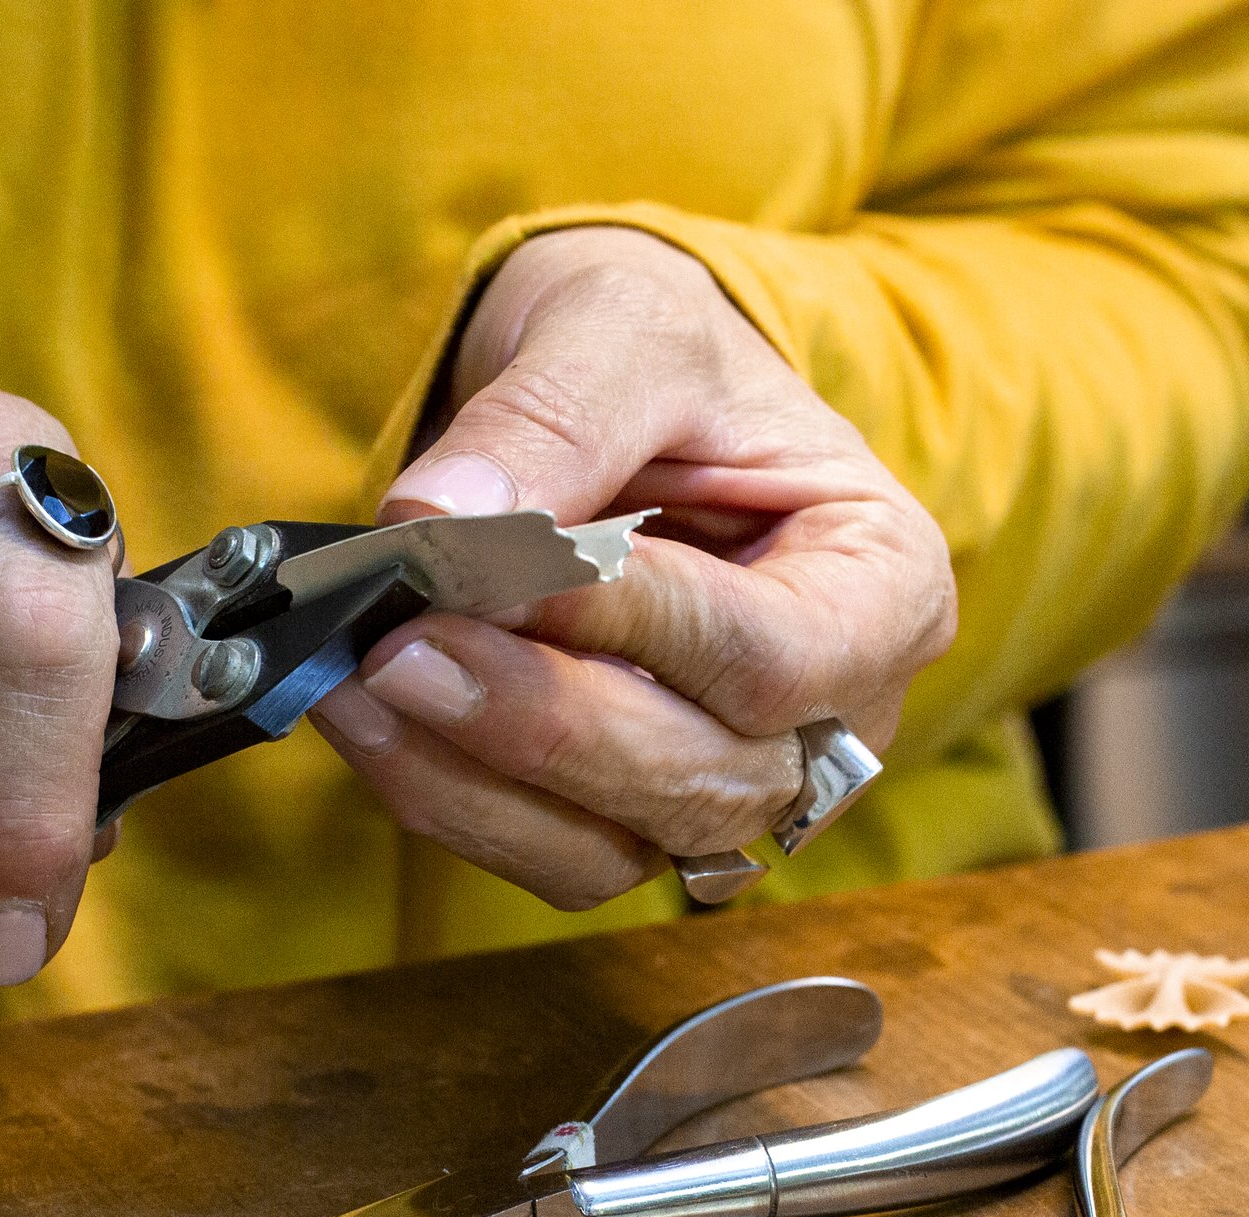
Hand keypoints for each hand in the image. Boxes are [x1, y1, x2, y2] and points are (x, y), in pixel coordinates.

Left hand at [309, 226, 954, 908]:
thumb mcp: (623, 329)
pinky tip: (367, 714)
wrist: (618, 402)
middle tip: (403, 643)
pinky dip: (443, 793)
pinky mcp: (630, 821)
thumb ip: (553, 415)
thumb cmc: (659, 359)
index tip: (494, 571)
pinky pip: (543, 855)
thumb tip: (443, 518)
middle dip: (540, 720)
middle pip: (703, 779)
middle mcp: (832, 716)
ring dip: (472, 776)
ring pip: (616, 848)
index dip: (633, 627)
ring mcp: (732, 787)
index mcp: (882, 585)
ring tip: (366, 674)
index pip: (771, 656)